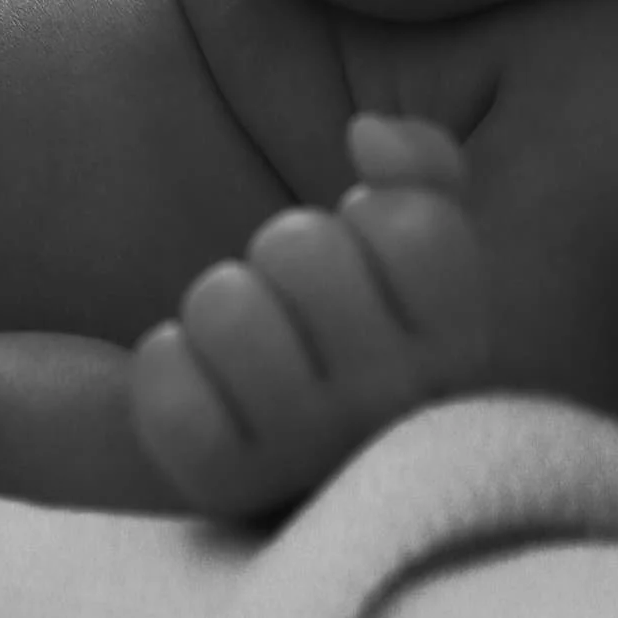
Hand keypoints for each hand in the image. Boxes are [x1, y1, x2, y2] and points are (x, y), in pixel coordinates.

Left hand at [129, 114, 488, 520]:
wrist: (264, 430)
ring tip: (241, 340)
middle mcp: (389, 415)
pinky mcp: (222, 483)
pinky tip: (194, 379)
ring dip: (219, 303)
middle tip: (293, 298)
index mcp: (452, 356)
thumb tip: (368, 134)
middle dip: (283, 250)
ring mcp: (306, 454)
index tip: (362, 248)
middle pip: (306, 252)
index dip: (371, 217)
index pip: (420, 234)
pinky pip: (170, 386)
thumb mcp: (407, 240)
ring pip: (231, 309)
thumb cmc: (344, 320)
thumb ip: (425, 169)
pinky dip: (164, 365)